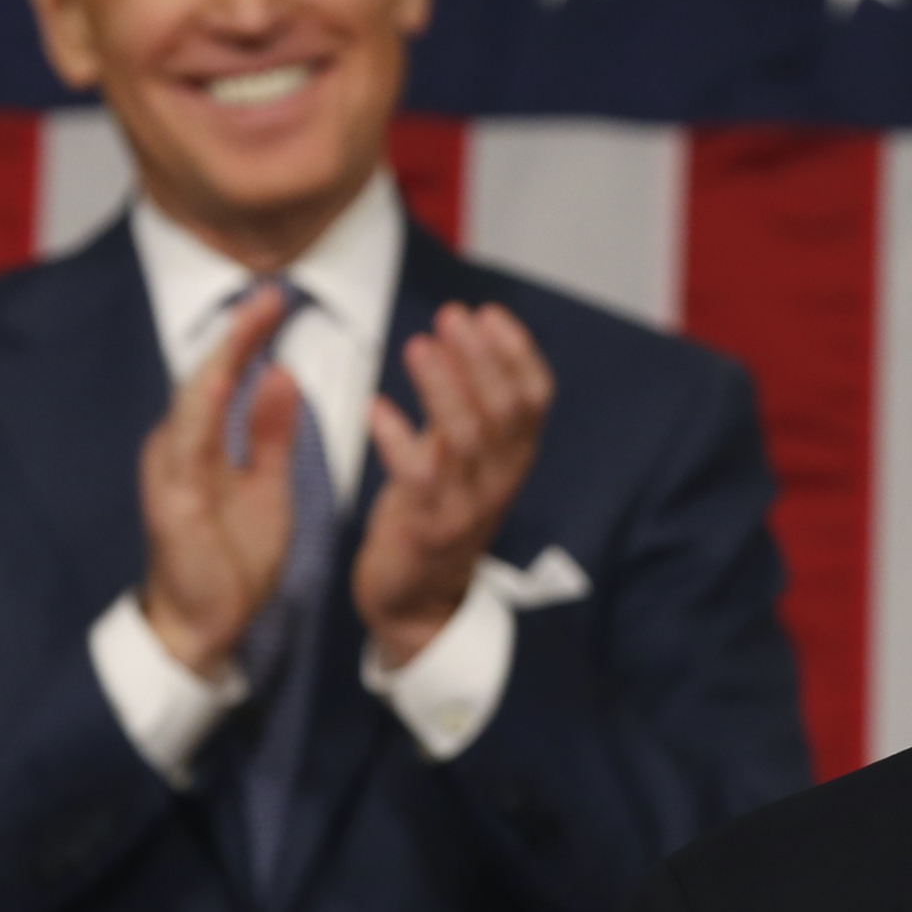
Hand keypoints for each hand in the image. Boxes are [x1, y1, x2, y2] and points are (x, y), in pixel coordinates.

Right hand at [139, 287, 299, 676]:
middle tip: (269, 293)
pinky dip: (203, 411)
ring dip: (221, 359)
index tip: (279, 298)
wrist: (204, 624)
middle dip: (236, 335)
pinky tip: (221, 382)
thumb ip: (267, 432)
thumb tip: (279, 373)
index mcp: (200, 440)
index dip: (249, 337)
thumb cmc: (230, 554)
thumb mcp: (264, 484)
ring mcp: (169, 472)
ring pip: (192, 403)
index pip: (226, 376)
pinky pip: (186, 450)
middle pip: (205, 377)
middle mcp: (177, 447)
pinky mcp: (171, 503)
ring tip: (250, 319)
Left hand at [353, 303, 553, 668]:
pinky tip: (376, 408)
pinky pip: (418, 475)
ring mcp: (467, 504)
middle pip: (504, 409)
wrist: (419, 598)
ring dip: (443, 386)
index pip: (535, 397)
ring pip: (466, 436)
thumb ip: (467, 409)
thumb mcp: (463, 459)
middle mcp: (500, 478)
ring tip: (417, 346)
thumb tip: (461, 339)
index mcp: (514, 457)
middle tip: (451, 318)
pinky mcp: (427, 526)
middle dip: (479, 357)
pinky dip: (397, 437)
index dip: (517, 352)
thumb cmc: (433, 514)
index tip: (488, 313)